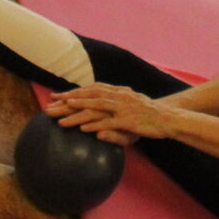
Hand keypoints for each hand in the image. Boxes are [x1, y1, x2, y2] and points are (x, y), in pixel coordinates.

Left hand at [46, 83, 172, 143]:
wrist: (169, 117)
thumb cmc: (148, 115)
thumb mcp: (129, 108)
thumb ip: (113, 109)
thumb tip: (99, 110)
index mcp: (117, 92)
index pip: (90, 90)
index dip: (72, 93)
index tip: (56, 97)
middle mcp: (117, 96)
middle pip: (87, 97)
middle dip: (67, 102)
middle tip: (49, 107)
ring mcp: (123, 108)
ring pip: (95, 109)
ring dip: (76, 114)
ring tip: (60, 118)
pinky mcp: (128, 120)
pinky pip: (109, 123)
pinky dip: (95, 125)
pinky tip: (83, 129)